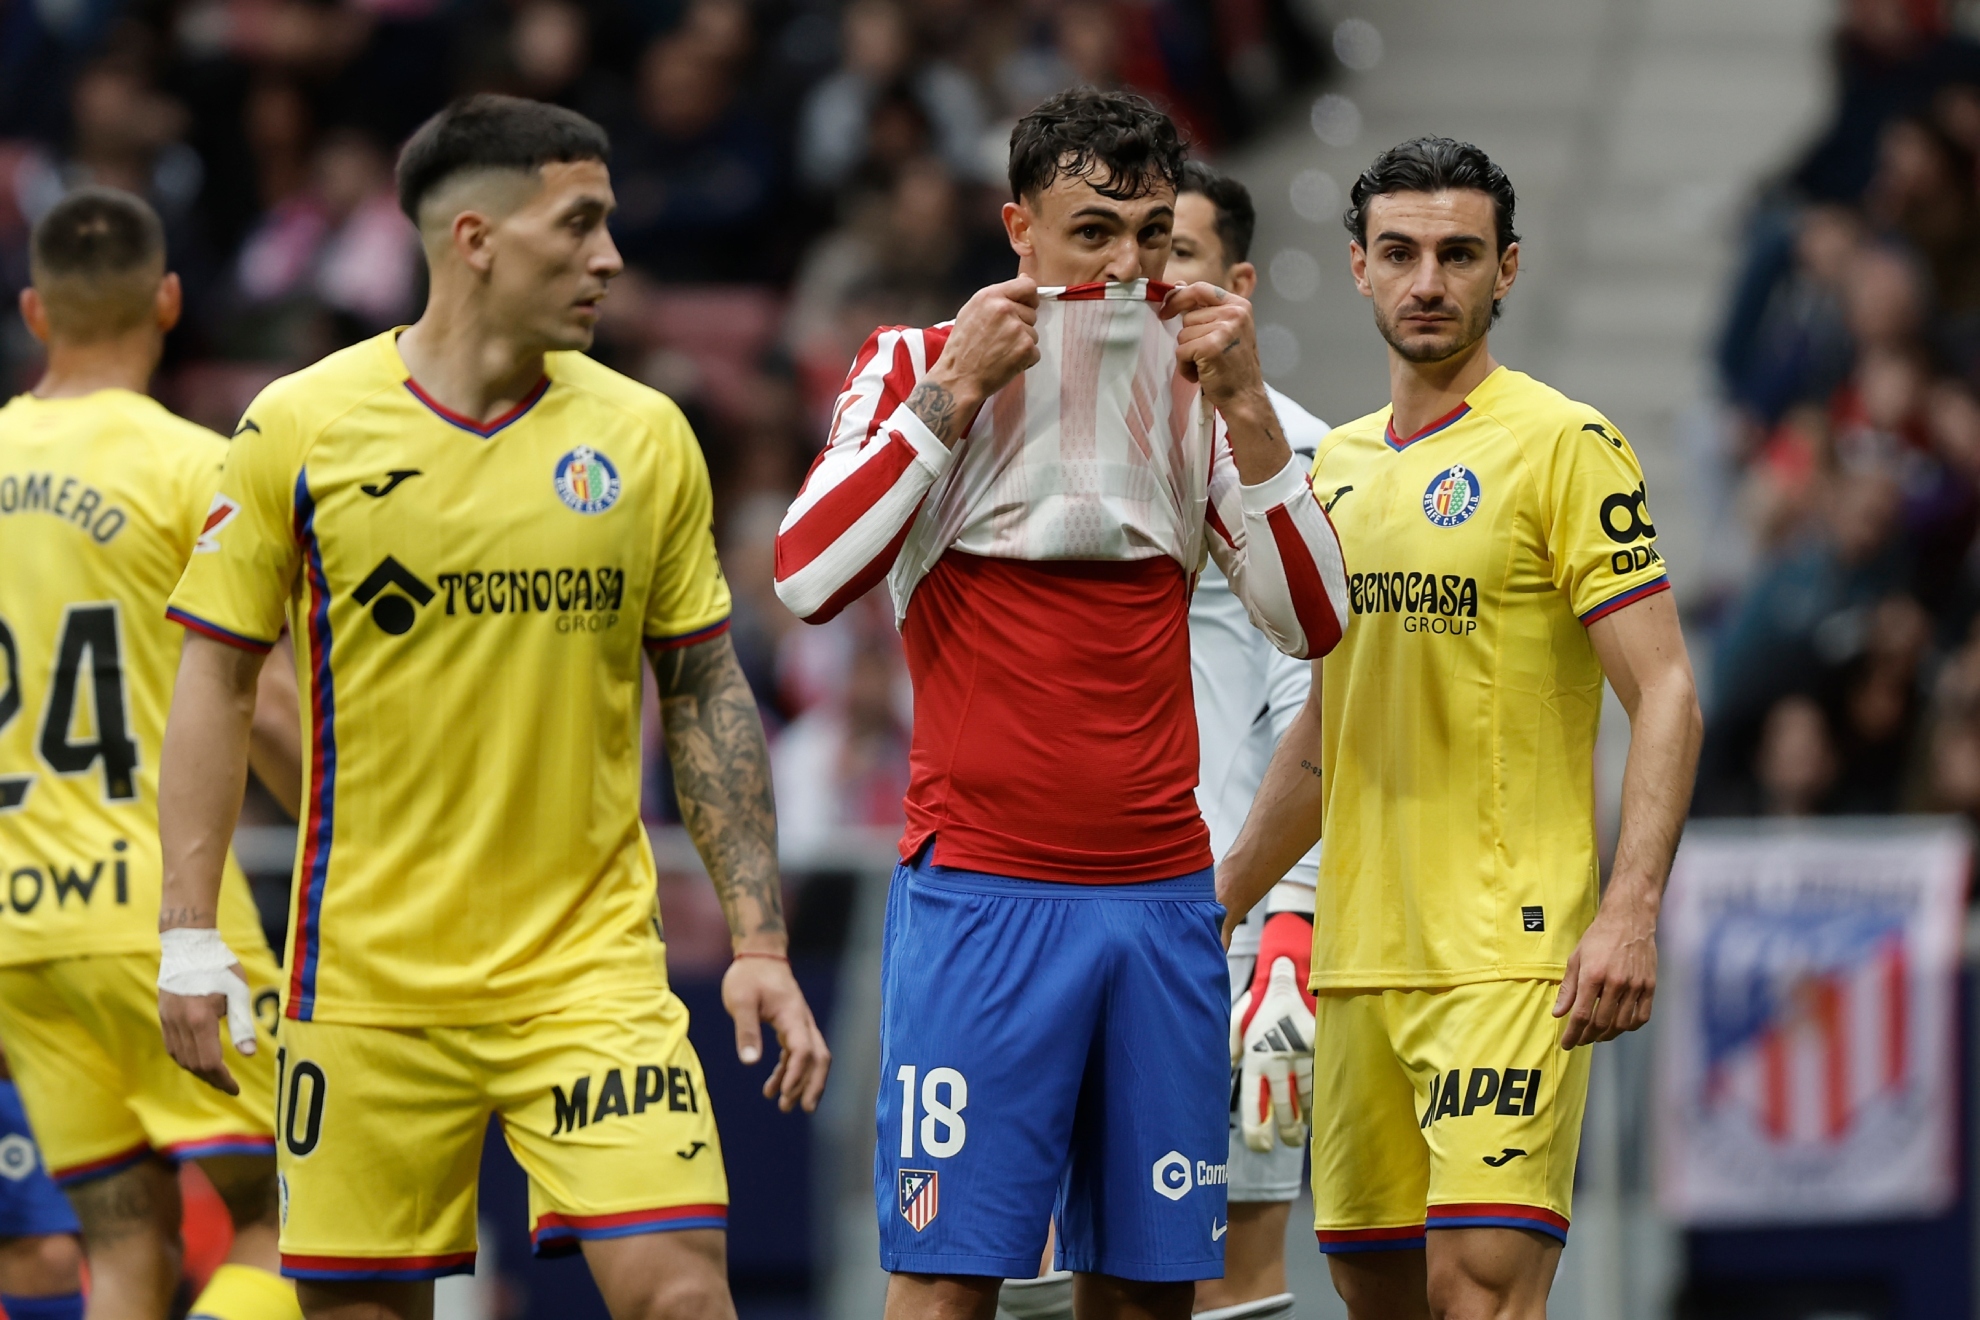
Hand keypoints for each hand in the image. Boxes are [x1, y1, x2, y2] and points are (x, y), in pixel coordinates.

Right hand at [157, 925, 256, 1095]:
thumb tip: (249, 1055)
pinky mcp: (163, 1016)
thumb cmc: (218, 966)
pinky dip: (186, 1058)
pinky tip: (200, 1058)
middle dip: (212, 1079)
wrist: (187, 946)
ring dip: (198, 1071)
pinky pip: (173, 1047)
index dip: (223, 1079)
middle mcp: (180, 1023)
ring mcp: (168, 1020)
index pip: (209, 1062)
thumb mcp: (238, 992)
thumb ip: (242, 1025)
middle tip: (229, 1086)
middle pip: (194, 1065)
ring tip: (217, 1076)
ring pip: (180, 1058)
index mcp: (200, 1018)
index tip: (236, 1089)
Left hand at [721, 955, 831, 1112]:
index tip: (784, 1093)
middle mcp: (802, 1022)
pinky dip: (789, 1072)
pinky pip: (798, 1054)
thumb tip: (750, 1063)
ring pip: (812, 1058)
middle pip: (819, 1057)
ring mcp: (799, 1024)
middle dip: (813, 1085)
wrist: (759, 956)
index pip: (803, 1050)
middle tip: (802, 1108)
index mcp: (792, 1016)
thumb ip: (746, 1031)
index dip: (796, 1074)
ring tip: (786, 1106)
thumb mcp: (741, 1002)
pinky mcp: (792, 1026)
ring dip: (803, 1082)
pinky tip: (773, 1088)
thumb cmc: (748, 976)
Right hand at [923, 275, 1040, 426]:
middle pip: (1031, 313)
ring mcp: (1017, 329)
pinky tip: (1006, 362)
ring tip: (999, 351)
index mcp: (990, 296)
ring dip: (1022, 344)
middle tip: (999, 339)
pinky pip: (1035, 352)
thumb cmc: (962, 348)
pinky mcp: (1026, 348)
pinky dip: (1025, 360)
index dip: (1029, 298)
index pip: (1028, 286)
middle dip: (1021, 325)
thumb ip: (999, 296)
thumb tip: (1025, 278)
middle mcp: (1005, 309)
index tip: (1025, 307)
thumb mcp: (972, 311)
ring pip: (1034, 333)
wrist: (958, 378)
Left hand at [1164, 282, 1266, 408]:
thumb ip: (1205, 309)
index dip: (1178, 298)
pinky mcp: (1210, 346)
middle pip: (1188, 317)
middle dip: (1190, 338)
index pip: (1200, 289)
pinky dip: (1186, 366)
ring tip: (1207, 365)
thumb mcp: (1226, 330)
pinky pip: (1181, 351)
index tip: (1166, 311)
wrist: (1245, 396)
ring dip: (1188, 354)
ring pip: (1183, 335)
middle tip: (1207, 355)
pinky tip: (1202, 373)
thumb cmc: (1233, 366)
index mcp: (1239, 305)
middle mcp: (1234, 313)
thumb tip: (1178, 285)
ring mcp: (1223, 329)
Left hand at [1231, 957, 1314, 1151]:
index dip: (1257, 1128)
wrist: (1291, 974)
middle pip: (1283, 1107)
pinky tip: (1319, 1113)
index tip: (1260, 1146)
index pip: (1254, 1101)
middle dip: (1286, 1131)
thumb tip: (1226, 1072)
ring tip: (1300, 1137)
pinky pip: (1321, 1079)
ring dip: (1304, 1120)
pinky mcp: (1320, 1048)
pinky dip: (1320, 1098)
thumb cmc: (1261, 1003)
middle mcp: (1277, 1059)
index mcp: (1254, 1056)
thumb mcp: (1238, 1023)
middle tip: (1287, 1144)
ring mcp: (1301, 1055)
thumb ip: (1229, 1048)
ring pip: (1306, 1097)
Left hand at [1553, 888, 1658, 1048]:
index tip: (1567, 1045)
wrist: (1629, 920)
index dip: (1573, 1034)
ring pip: (1621, 1024)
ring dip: (1607, 1035)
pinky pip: (1641, 1016)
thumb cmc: (1598, 938)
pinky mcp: (1650, 986)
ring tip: (1597, 1035)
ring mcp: (1635, 985)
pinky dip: (1630, 1027)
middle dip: (1588, 1037)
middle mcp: (1615, 983)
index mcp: (1593, 975)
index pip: (1581, 1015)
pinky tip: (1620, 1026)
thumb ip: (1568, 988)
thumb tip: (1558, 1013)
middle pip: (1601, 1023)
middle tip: (1580, 1040)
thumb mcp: (1576, 959)